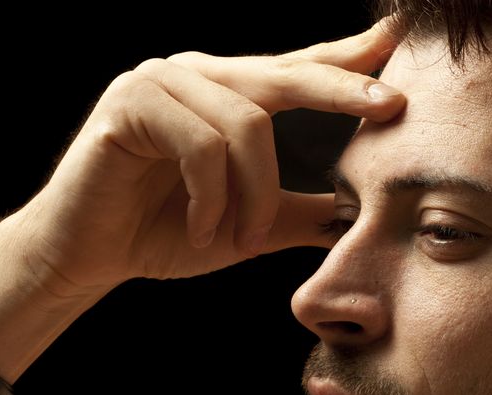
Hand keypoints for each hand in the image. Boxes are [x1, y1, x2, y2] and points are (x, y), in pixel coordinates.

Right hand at [14, 21, 404, 295]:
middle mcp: (198, 76)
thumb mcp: (249, 223)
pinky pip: (200, 144)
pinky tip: (198, 227)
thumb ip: (299, 213)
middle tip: (391, 107)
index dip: (348, 57)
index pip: (298, 68)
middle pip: (286, 74)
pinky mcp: (130, 104)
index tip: (400, 42)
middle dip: (341, 92)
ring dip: (253, 193)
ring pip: (245, 123)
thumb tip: (357, 215)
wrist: (91, 255)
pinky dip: (210, 196)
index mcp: (229, 95)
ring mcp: (162, 82)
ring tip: (240, 235)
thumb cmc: (168, 232)